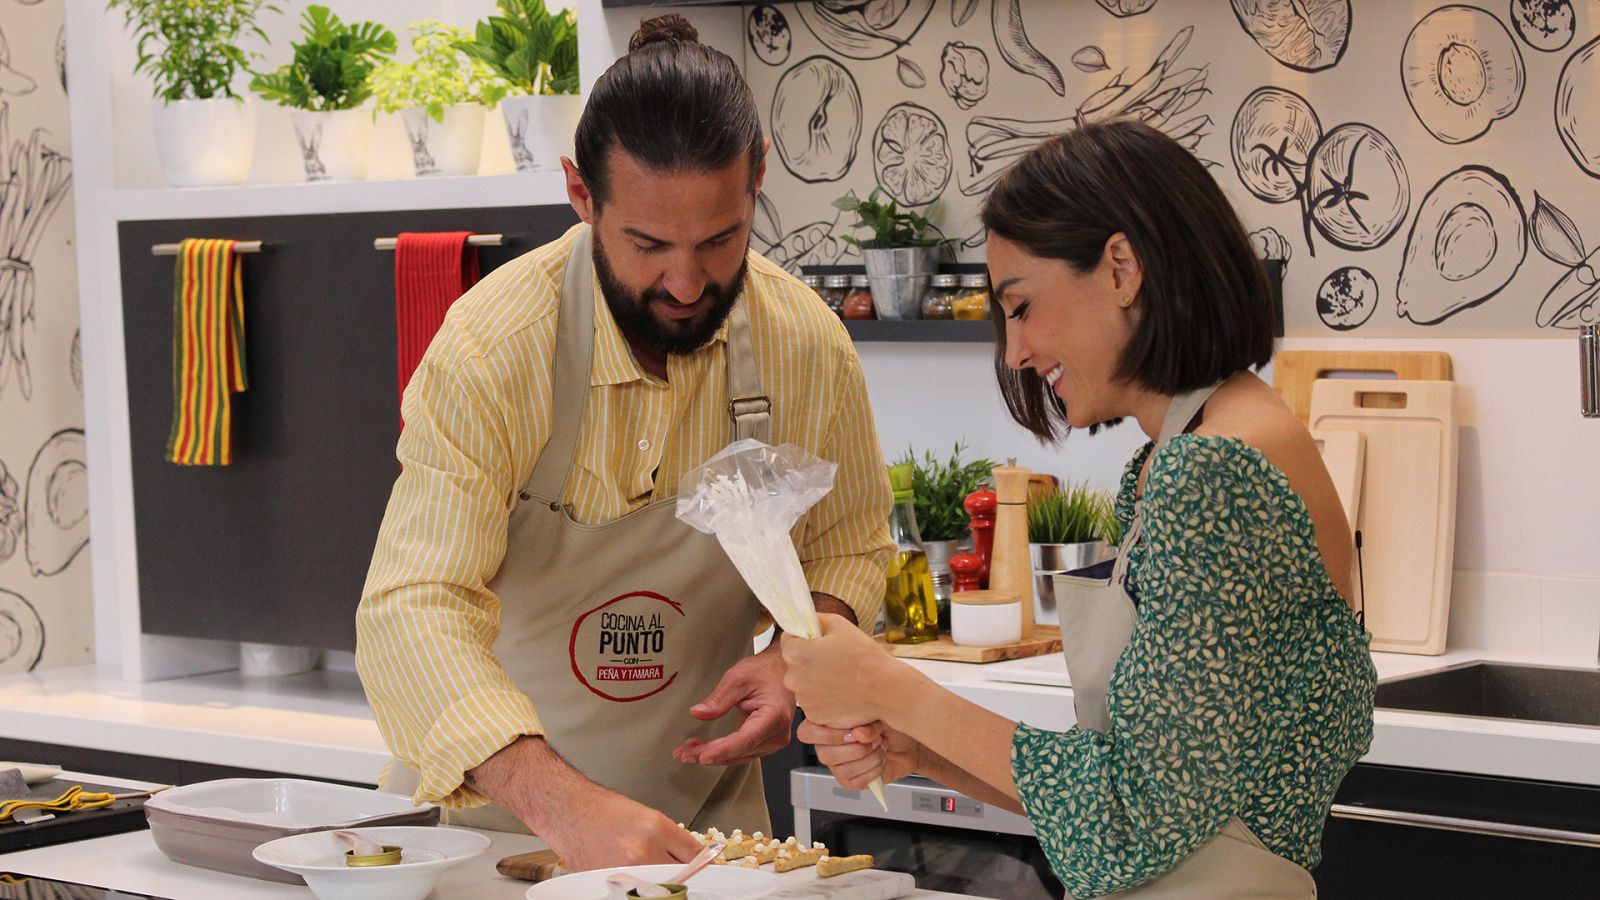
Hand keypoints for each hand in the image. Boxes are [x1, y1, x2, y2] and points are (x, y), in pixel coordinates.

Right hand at [467, 737, 701, 869]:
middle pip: (680, 877)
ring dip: (666, 885)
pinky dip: (644, 890)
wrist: (568, 811)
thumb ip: (672, 839)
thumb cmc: (604, 810)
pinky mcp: (610, 883)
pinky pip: (637, 892)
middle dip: (687, 878)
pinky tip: (644, 885)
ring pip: (661, 888)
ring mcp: (625, 871)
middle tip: (688, 878)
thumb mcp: (647, 816)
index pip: (695, 856)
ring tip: (662, 878)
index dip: (706, 866)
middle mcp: (642, 852)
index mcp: (656, 829)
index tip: (712, 870)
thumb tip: (695, 858)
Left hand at [673, 644, 794, 765]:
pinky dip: (724, 751)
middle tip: (684, 753)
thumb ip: (718, 699)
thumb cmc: (766, 670)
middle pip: (739, 752)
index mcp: (774, 716)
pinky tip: (707, 749)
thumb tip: (698, 713)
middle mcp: (777, 733)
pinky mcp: (767, 741)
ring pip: (739, 756)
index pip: (744, 740)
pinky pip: (743, 751)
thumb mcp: (738, 678)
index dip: (720, 750)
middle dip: (709, 754)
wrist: (781, 669)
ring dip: (714, 755)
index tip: (701, 755)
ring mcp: (774, 739)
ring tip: (689, 751)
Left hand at [780, 613, 895, 727]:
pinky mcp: (814, 716)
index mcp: (796, 653)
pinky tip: (841, 692)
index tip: (818, 642)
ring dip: (815, 680)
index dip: (803, 639)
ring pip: (804, 684)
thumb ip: (816, 620)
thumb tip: (805, 621)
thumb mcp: (840, 625)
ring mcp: (803, 700)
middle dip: (808, 661)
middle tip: (833, 660)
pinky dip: (823, 698)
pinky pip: (813, 702)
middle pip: (794, 664)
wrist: (885, 689)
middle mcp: (793, 678)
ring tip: (840, 677)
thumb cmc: (864, 656)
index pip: (787, 640)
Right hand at [798, 719, 919, 790]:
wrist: (908, 746)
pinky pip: (854, 780)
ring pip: (842, 769)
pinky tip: (880, 761)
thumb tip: (859, 732)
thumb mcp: (881, 716)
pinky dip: (873, 770)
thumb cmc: (890, 727)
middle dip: (856, 748)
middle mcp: (828, 746)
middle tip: (874, 739)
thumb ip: (868, 722)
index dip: (828, 735)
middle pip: (825, 754)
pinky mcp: (849, 780)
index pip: (807, 733)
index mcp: (828, 725)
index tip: (852, 731)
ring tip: (880, 748)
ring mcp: (837, 765)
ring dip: (868, 758)